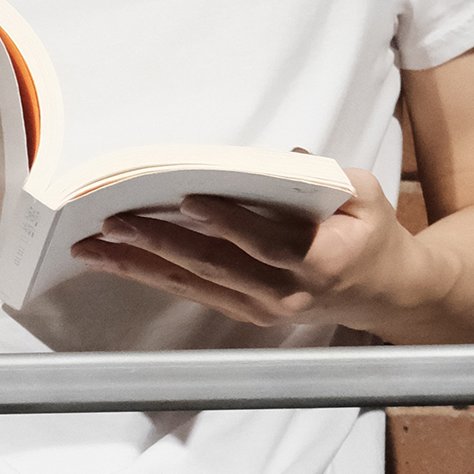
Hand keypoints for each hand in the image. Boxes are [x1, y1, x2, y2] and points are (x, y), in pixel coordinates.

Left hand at [68, 168, 453, 335]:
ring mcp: (260, 309)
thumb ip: (329, 178)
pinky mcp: (244, 312)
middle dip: (159, 242)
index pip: (266, 241)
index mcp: (320, 262)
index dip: (227, 221)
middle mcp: (284, 294)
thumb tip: (278, 160)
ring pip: (192, 284)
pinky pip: (192, 291)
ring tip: (93, 248)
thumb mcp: (367, 196)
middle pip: (214, 266)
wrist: (380, 293)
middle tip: (113, 222)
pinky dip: (151, 274)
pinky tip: (117, 261)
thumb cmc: (371, 235)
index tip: (189, 199)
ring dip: (139, 265)